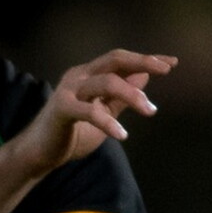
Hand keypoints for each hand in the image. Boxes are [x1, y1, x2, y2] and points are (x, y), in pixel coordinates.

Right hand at [11, 49, 176, 174]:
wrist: (39, 152)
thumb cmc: (71, 133)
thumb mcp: (103, 113)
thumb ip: (120, 98)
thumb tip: (143, 78)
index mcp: (89, 75)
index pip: (121, 60)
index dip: (146, 60)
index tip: (172, 62)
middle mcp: (79, 76)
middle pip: (114, 60)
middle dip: (142, 62)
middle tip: (166, 70)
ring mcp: (69, 90)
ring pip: (106, 81)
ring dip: (131, 95)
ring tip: (150, 110)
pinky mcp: (61, 109)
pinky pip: (89, 111)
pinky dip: (107, 122)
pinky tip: (122, 134)